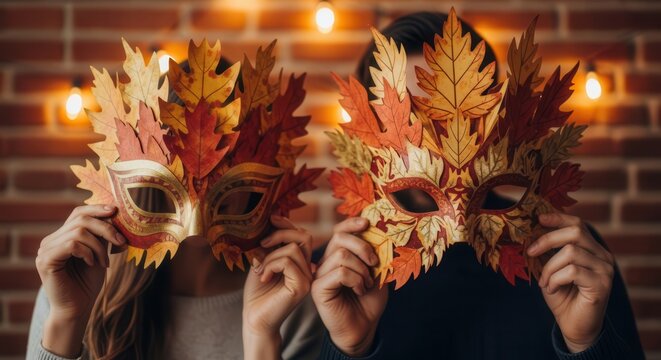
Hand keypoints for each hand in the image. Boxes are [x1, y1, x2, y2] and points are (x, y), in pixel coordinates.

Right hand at [36, 204, 125, 356]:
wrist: (78, 308)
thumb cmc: (88, 282)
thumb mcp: (99, 253)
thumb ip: (101, 236)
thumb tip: (113, 215)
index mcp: (62, 236)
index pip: (78, 212)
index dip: (97, 209)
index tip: (116, 211)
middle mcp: (50, 240)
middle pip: (80, 219)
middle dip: (105, 228)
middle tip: (120, 241)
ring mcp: (45, 250)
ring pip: (78, 232)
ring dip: (99, 246)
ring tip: (104, 262)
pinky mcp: (45, 261)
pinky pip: (71, 245)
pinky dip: (87, 252)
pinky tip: (92, 264)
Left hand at [242, 215, 313, 359]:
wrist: (254, 318)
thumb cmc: (257, 292)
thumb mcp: (262, 260)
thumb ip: (271, 244)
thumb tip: (273, 219)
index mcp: (301, 262)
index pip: (301, 234)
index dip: (287, 223)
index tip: (270, 219)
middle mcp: (308, 269)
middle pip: (303, 236)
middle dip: (280, 234)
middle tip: (261, 246)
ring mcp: (307, 278)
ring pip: (292, 249)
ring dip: (270, 256)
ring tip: (261, 270)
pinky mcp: (302, 286)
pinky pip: (287, 261)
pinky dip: (271, 265)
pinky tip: (264, 277)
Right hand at [311, 217, 387, 356]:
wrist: (363, 327)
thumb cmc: (369, 301)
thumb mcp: (377, 273)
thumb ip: (375, 255)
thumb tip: (380, 234)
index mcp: (337, 256)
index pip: (339, 231)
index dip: (351, 224)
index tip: (367, 223)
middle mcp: (325, 263)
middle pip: (339, 238)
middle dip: (362, 247)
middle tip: (375, 263)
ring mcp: (320, 275)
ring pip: (341, 255)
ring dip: (362, 269)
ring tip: (367, 283)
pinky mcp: (318, 288)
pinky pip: (340, 272)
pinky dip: (356, 280)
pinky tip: (359, 290)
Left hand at [527, 212, 613, 352]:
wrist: (573, 325)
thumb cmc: (561, 295)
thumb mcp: (550, 268)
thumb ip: (547, 251)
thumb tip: (531, 230)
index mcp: (591, 249)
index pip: (578, 224)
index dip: (558, 218)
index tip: (538, 219)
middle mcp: (602, 256)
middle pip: (576, 232)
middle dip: (547, 239)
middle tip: (530, 252)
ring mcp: (605, 269)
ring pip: (571, 252)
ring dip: (549, 267)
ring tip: (544, 282)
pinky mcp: (602, 284)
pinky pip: (572, 271)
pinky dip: (555, 279)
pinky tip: (551, 289)